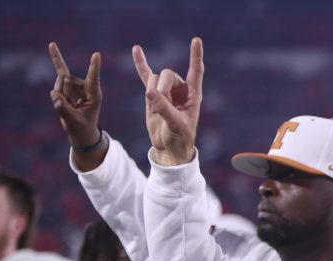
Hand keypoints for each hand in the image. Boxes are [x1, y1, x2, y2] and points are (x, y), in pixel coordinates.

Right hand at [48, 43, 102, 149]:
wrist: (80, 131)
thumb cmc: (81, 127)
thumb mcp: (74, 122)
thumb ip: (64, 109)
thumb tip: (54, 94)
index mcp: (94, 94)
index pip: (93, 78)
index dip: (93, 67)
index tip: (96, 54)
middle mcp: (85, 86)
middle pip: (67, 81)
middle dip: (63, 95)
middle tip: (72, 109)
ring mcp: (76, 84)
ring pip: (59, 82)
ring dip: (59, 95)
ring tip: (68, 106)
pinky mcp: (68, 84)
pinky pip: (60, 69)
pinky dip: (56, 57)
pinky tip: (52, 44)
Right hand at [131, 38, 203, 166]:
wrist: (169, 148)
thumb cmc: (179, 138)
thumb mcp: (176, 125)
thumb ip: (164, 109)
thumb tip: (150, 94)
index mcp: (193, 95)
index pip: (196, 71)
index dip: (196, 56)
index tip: (196, 40)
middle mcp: (180, 89)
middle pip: (167, 74)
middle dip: (161, 87)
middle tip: (159, 102)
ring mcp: (166, 90)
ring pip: (154, 78)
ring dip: (152, 91)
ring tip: (155, 107)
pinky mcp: (152, 95)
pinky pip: (145, 76)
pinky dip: (141, 64)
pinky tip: (136, 49)